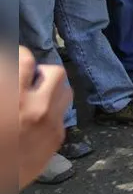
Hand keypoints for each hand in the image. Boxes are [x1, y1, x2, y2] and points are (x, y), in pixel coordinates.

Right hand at [18, 47, 71, 189]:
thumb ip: (6, 85)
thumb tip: (11, 71)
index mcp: (12, 97)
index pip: (26, 60)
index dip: (21, 55)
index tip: (18, 56)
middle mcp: (36, 107)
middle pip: (54, 73)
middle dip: (42, 72)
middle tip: (29, 79)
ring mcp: (50, 123)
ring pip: (65, 91)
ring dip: (53, 89)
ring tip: (37, 95)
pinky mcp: (57, 138)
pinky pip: (62, 114)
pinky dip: (53, 110)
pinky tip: (38, 117)